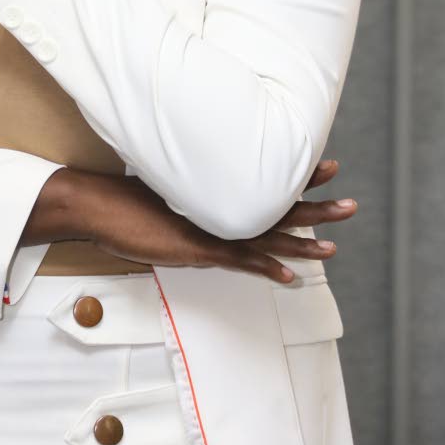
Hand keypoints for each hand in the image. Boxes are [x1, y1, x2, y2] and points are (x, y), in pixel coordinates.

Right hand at [81, 158, 357, 284]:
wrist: (95, 204)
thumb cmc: (121, 197)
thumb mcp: (162, 188)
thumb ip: (188, 190)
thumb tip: (202, 187)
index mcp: (212, 189)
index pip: (265, 181)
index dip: (298, 177)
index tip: (326, 166)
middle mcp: (216, 205)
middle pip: (276, 205)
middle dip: (315, 205)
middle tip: (349, 204)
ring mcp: (208, 227)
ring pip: (266, 235)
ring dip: (302, 242)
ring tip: (333, 247)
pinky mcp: (196, 248)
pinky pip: (239, 260)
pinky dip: (266, 268)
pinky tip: (289, 277)